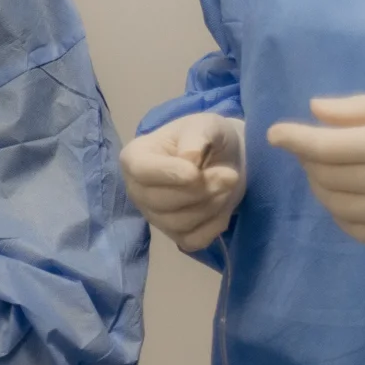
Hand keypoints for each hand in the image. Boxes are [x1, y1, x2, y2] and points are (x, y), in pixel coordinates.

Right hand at [120, 112, 246, 251]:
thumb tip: (189, 158)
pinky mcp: (176, 235)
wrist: (226, 158)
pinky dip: (214, 224)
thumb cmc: (207, 137)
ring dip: (212, 205)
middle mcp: (137, 190)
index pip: (141, 171)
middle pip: (161, 201)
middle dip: (200, 190)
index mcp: (135, 157)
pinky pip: (194, 240)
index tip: (196, 172)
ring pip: (179, 222)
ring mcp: (155, 216)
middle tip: (229, 175)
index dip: (169, 174)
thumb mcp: (205, 124)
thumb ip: (196, 136)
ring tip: (227, 185)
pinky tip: (222, 206)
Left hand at [267, 94, 364, 249]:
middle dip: (308, 159)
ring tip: (329, 169)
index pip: (326, 146)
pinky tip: (348, 197)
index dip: (294, 138)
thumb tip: (315, 111)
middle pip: (326, 176)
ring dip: (321, 186)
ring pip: (336, 205)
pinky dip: (340, 213)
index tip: (275, 133)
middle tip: (314, 145)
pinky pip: (357, 230)